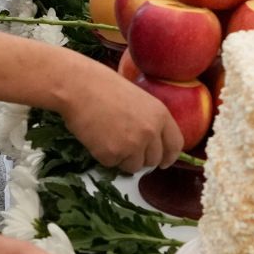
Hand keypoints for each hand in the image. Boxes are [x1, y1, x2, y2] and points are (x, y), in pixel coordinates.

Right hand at [57, 59, 181, 173]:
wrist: (78, 87)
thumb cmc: (103, 86)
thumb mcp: (139, 99)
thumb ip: (149, 119)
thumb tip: (150, 143)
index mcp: (160, 115)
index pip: (175, 145)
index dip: (169, 156)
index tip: (163, 161)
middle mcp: (150, 132)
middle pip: (154, 160)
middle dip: (141, 157)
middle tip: (125, 146)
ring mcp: (132, 145)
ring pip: (134, 166)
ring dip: (123, 158)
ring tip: (108, 137)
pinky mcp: (112, 155)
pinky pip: (112, 164)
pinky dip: (104, 156)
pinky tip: (97, 137)